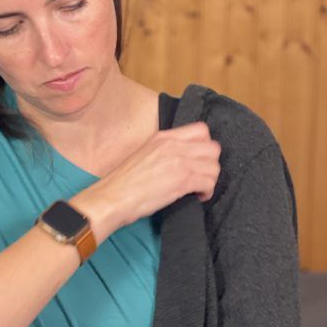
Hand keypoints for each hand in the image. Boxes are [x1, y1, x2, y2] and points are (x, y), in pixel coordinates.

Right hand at [94, 121, 221, 228]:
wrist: (112, 197)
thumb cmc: (123, 183)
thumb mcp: (144, 155)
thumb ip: (163, 152)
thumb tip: (179, 161)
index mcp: (163, 137)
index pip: (201, 129)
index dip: (205, 146)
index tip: (198, 160)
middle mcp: (174, 145)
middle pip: (213, 148)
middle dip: (210, 164)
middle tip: (201, 176)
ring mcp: (180, 162)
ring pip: (214, 167)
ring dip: (210, 180)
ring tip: (199, 189)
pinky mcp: (183, 180)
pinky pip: (209, 182)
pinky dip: (207, 192)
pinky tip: (197, 197)